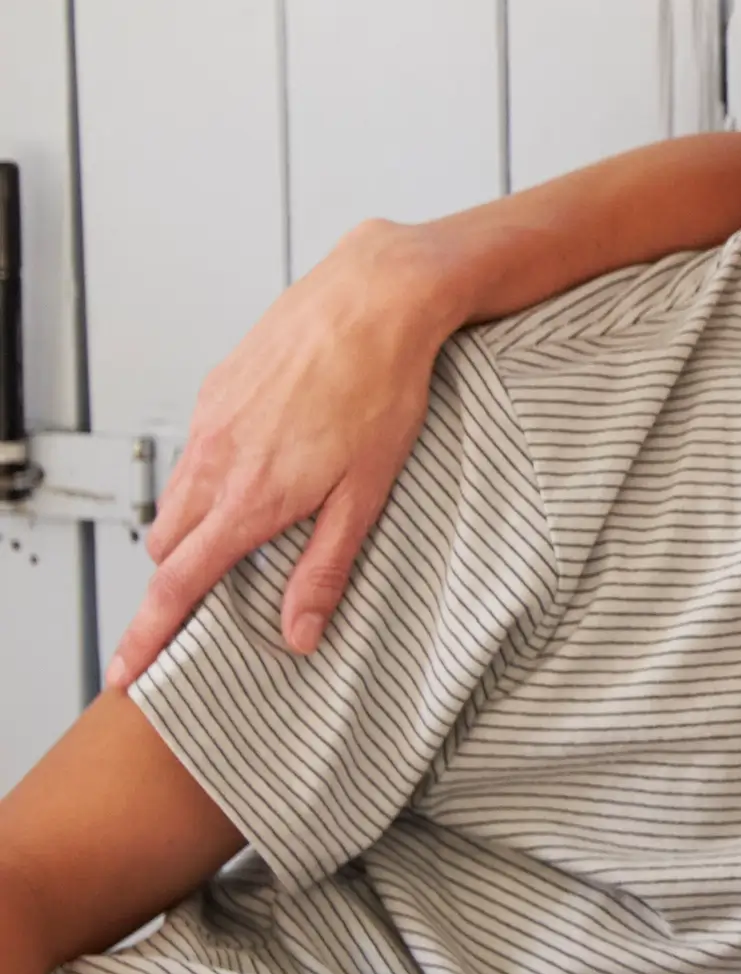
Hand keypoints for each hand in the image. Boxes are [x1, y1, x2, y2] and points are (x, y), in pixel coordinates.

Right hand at [103, 220, 459, 690]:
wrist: (372, 299)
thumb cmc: (383, 390)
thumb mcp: (369, 491)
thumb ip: (326, 565)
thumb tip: (299, 634)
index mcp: (249, 499)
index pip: (178, 585)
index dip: (148, 636)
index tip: (124, 674)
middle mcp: (215, 464)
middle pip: (168, 547)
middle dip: (177, 579)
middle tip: (208, 598)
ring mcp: (209, 424)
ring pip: (176, 498)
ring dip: (194, 526)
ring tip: (242, 531)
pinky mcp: (215, 392)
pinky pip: (195, 453)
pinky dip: (210, 477)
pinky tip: (258, 466)